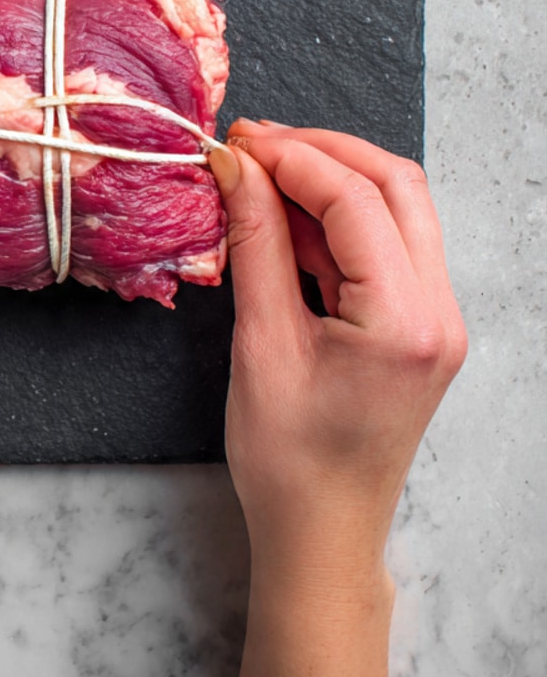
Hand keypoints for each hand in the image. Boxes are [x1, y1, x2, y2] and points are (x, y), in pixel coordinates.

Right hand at [211, 121, 465, 676]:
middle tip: (252, 146)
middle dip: (322, 152)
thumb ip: (255, 246)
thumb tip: (237, 171)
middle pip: (396, 186)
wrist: (322, 533)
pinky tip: (283, 220)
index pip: (357, 200)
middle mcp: (439, 311)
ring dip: (330, 181)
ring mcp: (436, 317)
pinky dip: (335, 221)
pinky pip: (385, 246)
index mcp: (406, 321)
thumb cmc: (287, 459)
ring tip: (258, 177)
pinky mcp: (418, 324)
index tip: (236, 143)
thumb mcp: (260, 344)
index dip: (293, 157)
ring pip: (396, 209)